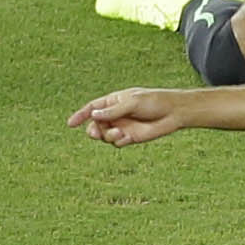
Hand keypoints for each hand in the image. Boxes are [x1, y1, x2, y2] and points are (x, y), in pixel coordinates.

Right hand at [70, 89, 188, 146]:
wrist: (174, 113)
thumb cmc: (154, 101)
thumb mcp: (132, 102)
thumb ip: (113, 110)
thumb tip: (93, 115)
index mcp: (114, 101)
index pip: (92, 108)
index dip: (81, 115)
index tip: (70, 124)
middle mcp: (115, 115)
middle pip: (95, 125)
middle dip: (93, 130)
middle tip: (95, 133)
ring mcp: (122, 126)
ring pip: (104, 136)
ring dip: (107, 136)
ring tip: (119, 132)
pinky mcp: (130, 137)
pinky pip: (116, 143)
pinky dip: (118, 141)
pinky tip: (126, 136)